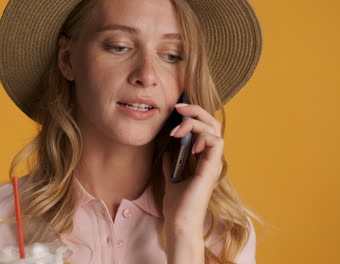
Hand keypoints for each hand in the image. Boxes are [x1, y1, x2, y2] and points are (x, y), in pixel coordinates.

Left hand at [162, 103, 223, 236]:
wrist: (179, 223)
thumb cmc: (177, 206)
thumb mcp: (171, 179)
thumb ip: (170, 165)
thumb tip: (166, 153)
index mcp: (203, 160)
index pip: (205, 129)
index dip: (193, 116)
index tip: (176, 112)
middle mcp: (211, 159)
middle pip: (213, 123)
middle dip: (196, 110)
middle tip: (178, 108)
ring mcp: (213, 163)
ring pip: (214, 128)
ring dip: (194, 123)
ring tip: (176, 131)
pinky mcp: (211, 168)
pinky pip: (215, 141)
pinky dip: (201, 136)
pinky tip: (188, 144)